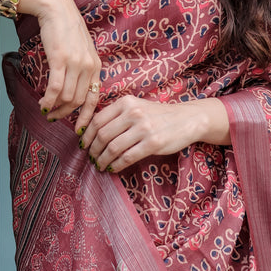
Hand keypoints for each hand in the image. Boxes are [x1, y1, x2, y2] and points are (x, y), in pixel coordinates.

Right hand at [35, 0, 101, 122]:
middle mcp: (88, 66)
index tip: (79, 129)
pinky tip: (42, 103)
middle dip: (65, 114)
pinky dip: (48, 100)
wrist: (56, 9)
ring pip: (66, 97)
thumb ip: (82, 68)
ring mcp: (75, 63)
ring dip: (54, 108)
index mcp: (96, 66)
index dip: (87, 116)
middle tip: (54, 117)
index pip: (94, 98)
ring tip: (45, 109)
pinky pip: (55, 88)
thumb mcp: (82, 50)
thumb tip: (75, 90)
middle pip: (78, 101)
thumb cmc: (66, 30)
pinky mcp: (60, 60)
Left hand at [79, 96, 230, 172]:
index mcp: (126, 102)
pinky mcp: (153, 143)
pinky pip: (127, 157)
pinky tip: (113, 168)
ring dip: (102, 160)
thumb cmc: (158, 114)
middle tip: (91, 158)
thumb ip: (116, 115)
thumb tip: (91, 132)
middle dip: (93, 150)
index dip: (87, 135)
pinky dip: (116, 165)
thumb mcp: (136, 106)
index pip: (97, 120)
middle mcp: (133, 113)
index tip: (83, 145)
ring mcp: (143, 128)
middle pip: (102, 135)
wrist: (187, 118)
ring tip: (100, 165)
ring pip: (112, 148)